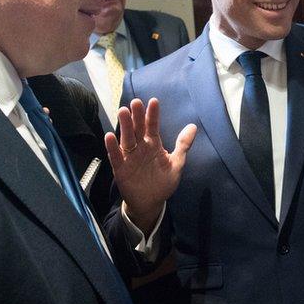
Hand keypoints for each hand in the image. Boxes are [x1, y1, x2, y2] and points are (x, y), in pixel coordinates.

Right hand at [104, 98, 195, 233]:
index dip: (153, 115)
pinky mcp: (120, 168)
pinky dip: (112, 147)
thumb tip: (193, 126)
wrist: (150, 202)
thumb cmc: (163, 182)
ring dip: (125, 126)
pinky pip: (116, 156)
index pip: (153, 126)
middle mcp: (140, 147)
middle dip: (137, 116)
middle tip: (136, 102)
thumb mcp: (176, 164)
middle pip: (138, 129)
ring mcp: (130, 157)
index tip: (153, 101)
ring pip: (126, 139)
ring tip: (123, 111)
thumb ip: (183, 145)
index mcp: (153, 144)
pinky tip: (110, 136)